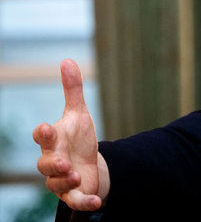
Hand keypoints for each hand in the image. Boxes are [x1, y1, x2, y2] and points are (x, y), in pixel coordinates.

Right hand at [33, 59, 108, 210]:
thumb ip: (72, 90)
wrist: (88, 163)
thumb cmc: (78, 137)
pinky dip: (85, 202)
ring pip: (56, 183)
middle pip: (45, 164)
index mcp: (54, 140)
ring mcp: (61, 179)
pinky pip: (74, 201)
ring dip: (66, 181)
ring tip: (78, 176)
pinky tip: (96, 201)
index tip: (46, 128)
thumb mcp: (79, 113)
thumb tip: (67, 60)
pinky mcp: (73, 193)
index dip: (43, 133)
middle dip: (54, 163)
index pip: (43, 137)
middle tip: (65, 162)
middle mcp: (53, 160)